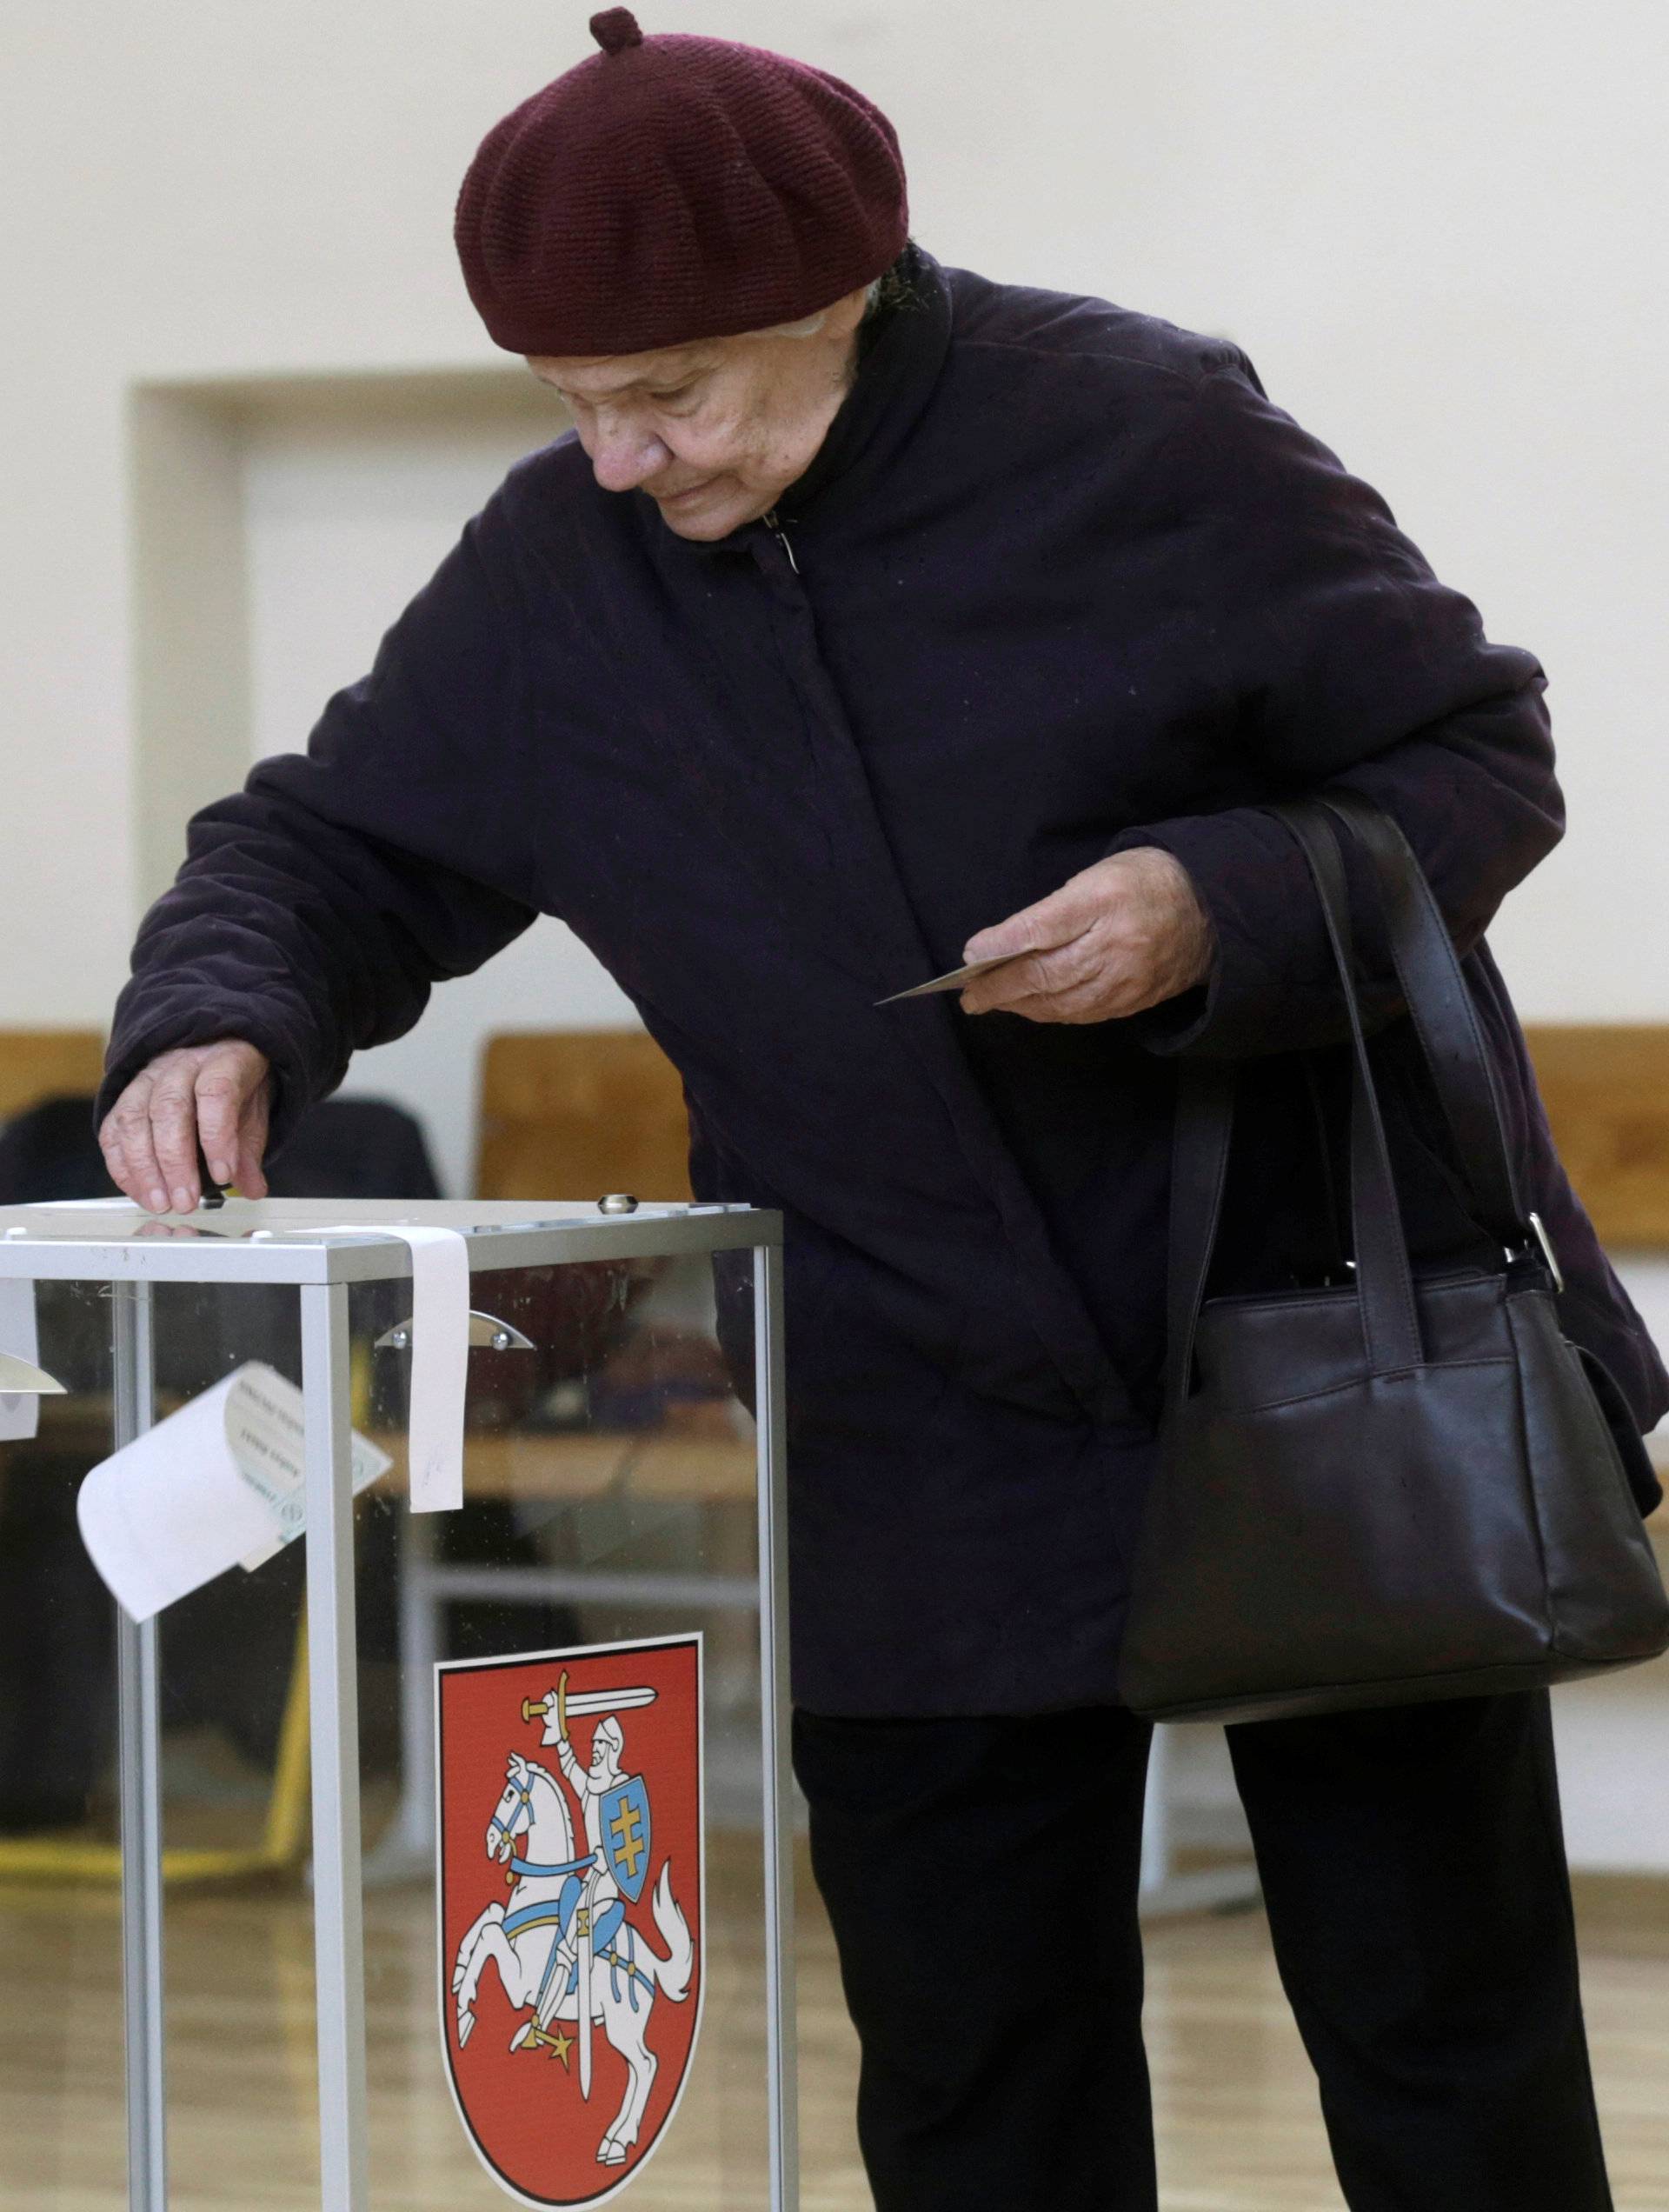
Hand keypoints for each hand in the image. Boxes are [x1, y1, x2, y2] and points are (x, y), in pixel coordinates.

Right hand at [98, 1040, 272, 1213]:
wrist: (213, 1051)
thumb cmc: (235, 1087)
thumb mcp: (254, 1113)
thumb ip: (248, 1151)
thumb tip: (251, 1188)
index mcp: (224, 1062)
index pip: (216, 1093)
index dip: (217, 1137)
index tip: (223, 1175)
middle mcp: (181, 1065)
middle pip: (169, 1109)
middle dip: (174, 1163)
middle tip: (185, 1201)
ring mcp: (147, 1078)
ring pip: (134, 1119)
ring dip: (143, 1169)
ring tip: (160, 1203)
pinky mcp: (124, 1097)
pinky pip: (112, 1131)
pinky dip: (122, 1166)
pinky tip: (139, 1191)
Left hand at [959, 848, 1213, 1024]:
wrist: (1208, 911)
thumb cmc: (1143, 883)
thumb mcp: (1098, 875)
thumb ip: (1051, 909)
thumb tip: (1002, 943)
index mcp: (1106, 899)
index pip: (1044, 927)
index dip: (1003, 944)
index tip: (969, 954)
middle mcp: (1117, 944)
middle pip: (1048, 973)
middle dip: (1001, 987)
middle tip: (969, 994)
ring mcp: (1127, 978)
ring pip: (1062, 1000)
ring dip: (1020, 1004)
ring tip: (990, 1002)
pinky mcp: (1133, 1001)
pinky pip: (1082, 1013)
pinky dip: (1049, 1012)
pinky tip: (1028, 1006)